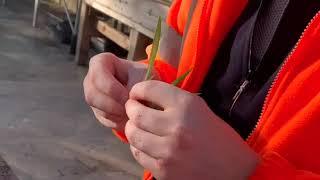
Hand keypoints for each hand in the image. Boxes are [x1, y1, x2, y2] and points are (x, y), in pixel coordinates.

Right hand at [83, 53, 157, 131]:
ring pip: (97, 109)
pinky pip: (103, 119)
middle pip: (92, 95)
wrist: (145, 90)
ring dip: (116, 114)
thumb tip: (127, 101)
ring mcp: (92, 95)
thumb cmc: (143, 78)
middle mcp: (91, 79)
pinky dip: (117, 121)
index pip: (97, 75)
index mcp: (101, 62)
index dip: (111, 88)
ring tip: (131, 113)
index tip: (127, 97)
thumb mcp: (143, 76)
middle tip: (129, 109)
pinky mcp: (98, 110)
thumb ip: (134, 85)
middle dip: (112, 105)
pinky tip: (128, 118)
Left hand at [125, 81, 259, 179]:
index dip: (138, 90)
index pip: (149, 89)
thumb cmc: (217, 135)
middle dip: (130, 109)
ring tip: (137, 127)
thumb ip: (172, 100)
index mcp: (186, 106)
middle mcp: (175, 127)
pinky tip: (145, 144)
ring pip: (133, 135)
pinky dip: (138, 147)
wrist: (235, 168)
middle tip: (133, 109)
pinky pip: (138, 155)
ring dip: (132, 128)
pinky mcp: (164, 171)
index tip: (137, 93)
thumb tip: (143, 97)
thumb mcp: (199, 108)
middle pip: (136, 114)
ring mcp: (168, 152)